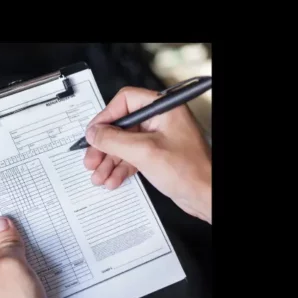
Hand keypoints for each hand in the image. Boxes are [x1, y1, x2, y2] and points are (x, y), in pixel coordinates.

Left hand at [0, 214, 48, 297]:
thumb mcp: (14, 265)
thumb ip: (8, 241)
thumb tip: (3, 222)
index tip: (12, 211)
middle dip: (9, 234)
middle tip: (29, 230)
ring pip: (4, 258)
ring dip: (20, 253)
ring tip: (36, 251)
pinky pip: (13, 275)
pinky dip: (25, 269)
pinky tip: (39, 270)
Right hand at [84, 86, 211, 223]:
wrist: (206, 195)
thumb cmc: (190, 171)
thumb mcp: (144, 152)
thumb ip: (113, 140)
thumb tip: (94, 133)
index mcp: (163, 109)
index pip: (125, 101)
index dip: (106, 117)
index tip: (93, 133)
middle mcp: (160, 120)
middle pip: (121, 126)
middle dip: (104, 146)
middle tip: (92, 158)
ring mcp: (158, 138)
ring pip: (123, 144)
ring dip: (109, 161)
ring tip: (99, 174)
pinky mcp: (156, 155)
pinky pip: (131, 157)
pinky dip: (119, 168)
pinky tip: (112, 179)